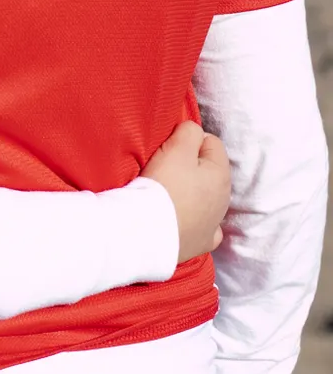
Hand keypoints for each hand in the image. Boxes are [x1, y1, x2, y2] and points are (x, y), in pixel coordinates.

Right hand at [142, 121, 230, 262]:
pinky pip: (203, 226)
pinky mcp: (202, 243)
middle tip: (163, 171)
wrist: (149, 233)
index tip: (167, 150)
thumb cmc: (163, 187)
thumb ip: (189, 132)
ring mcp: (214, 224)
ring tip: (165, 194)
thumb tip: (193, 131)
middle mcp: (225, 199)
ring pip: (206, 198)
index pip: (211, 142)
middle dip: (190, 167)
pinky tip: (180, 219)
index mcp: (221, 174)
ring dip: (191, 192)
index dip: (187, 141)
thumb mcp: (175, 148)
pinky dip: (193, 221)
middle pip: (208, 171)